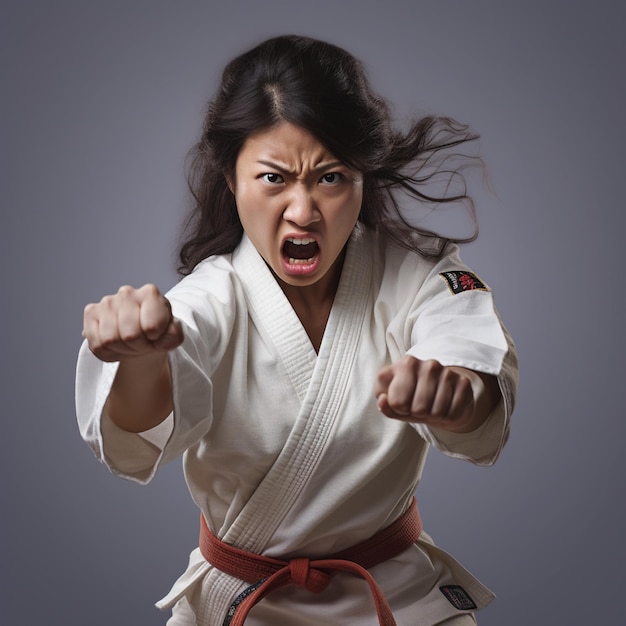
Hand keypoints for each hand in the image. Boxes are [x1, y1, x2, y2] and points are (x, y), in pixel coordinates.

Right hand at [83, 284, 183, 362]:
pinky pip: (96, 344)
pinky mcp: (91, 313)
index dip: (155, 339)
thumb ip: (174, 336)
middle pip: (130, 335)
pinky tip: (116, 345)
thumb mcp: (172, 334)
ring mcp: (107, 302)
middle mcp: (127, 293)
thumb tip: (163, 340)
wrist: (142, 335)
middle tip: (143, 344)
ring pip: (110, 340)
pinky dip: (108, 352)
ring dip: (122, 350)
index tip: (156, 336)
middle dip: (138, 347)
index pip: (152, 326)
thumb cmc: (157, 332)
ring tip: (130, 344)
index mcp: (150, 293)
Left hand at [375, 356, 496, 432]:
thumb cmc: (412, 398)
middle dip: (418, 414)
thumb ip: (384, 404)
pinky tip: (446, 407)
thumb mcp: (394, 401)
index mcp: (407, 363)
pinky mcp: (464, 383)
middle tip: (420, 407)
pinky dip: (447, 418)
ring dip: (433, 416)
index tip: (404, 403)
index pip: (397, 402)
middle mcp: (429, 364)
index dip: (400, 409)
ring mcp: (448, 373)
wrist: (441, 394)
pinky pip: (452, 414)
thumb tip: (382, 400)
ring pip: (437, 412)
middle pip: (419, 408)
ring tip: (432, 407)